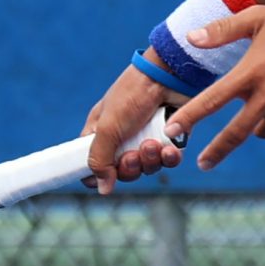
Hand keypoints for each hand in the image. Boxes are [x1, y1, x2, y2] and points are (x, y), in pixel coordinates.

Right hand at [82, 63, 183, 194]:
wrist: (169, 76)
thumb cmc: (132, 95)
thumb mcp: (108, 127)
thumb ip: (99, 159)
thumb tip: (101, 189)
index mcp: (102, 133)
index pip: (94, 164)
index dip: (99, 174)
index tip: (104, 176)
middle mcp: (124, 138)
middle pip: (123, 172)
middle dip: (129, 167)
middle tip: (133, 155)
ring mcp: (148, 139)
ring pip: (147, 169)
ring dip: (149, 161)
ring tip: (152, 145)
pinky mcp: (170, 139)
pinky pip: (168, 161)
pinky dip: (168, 158)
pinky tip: (168, 149)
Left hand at [170, 4, 264, 170]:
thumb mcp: (255, 18)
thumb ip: (221, 31)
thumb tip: (190, 39)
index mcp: (251, 72)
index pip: (212, 101)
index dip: (189, 118)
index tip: (172, 132)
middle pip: (236, 133)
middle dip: (216, 151)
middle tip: (203, 164)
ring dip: (259, 122)